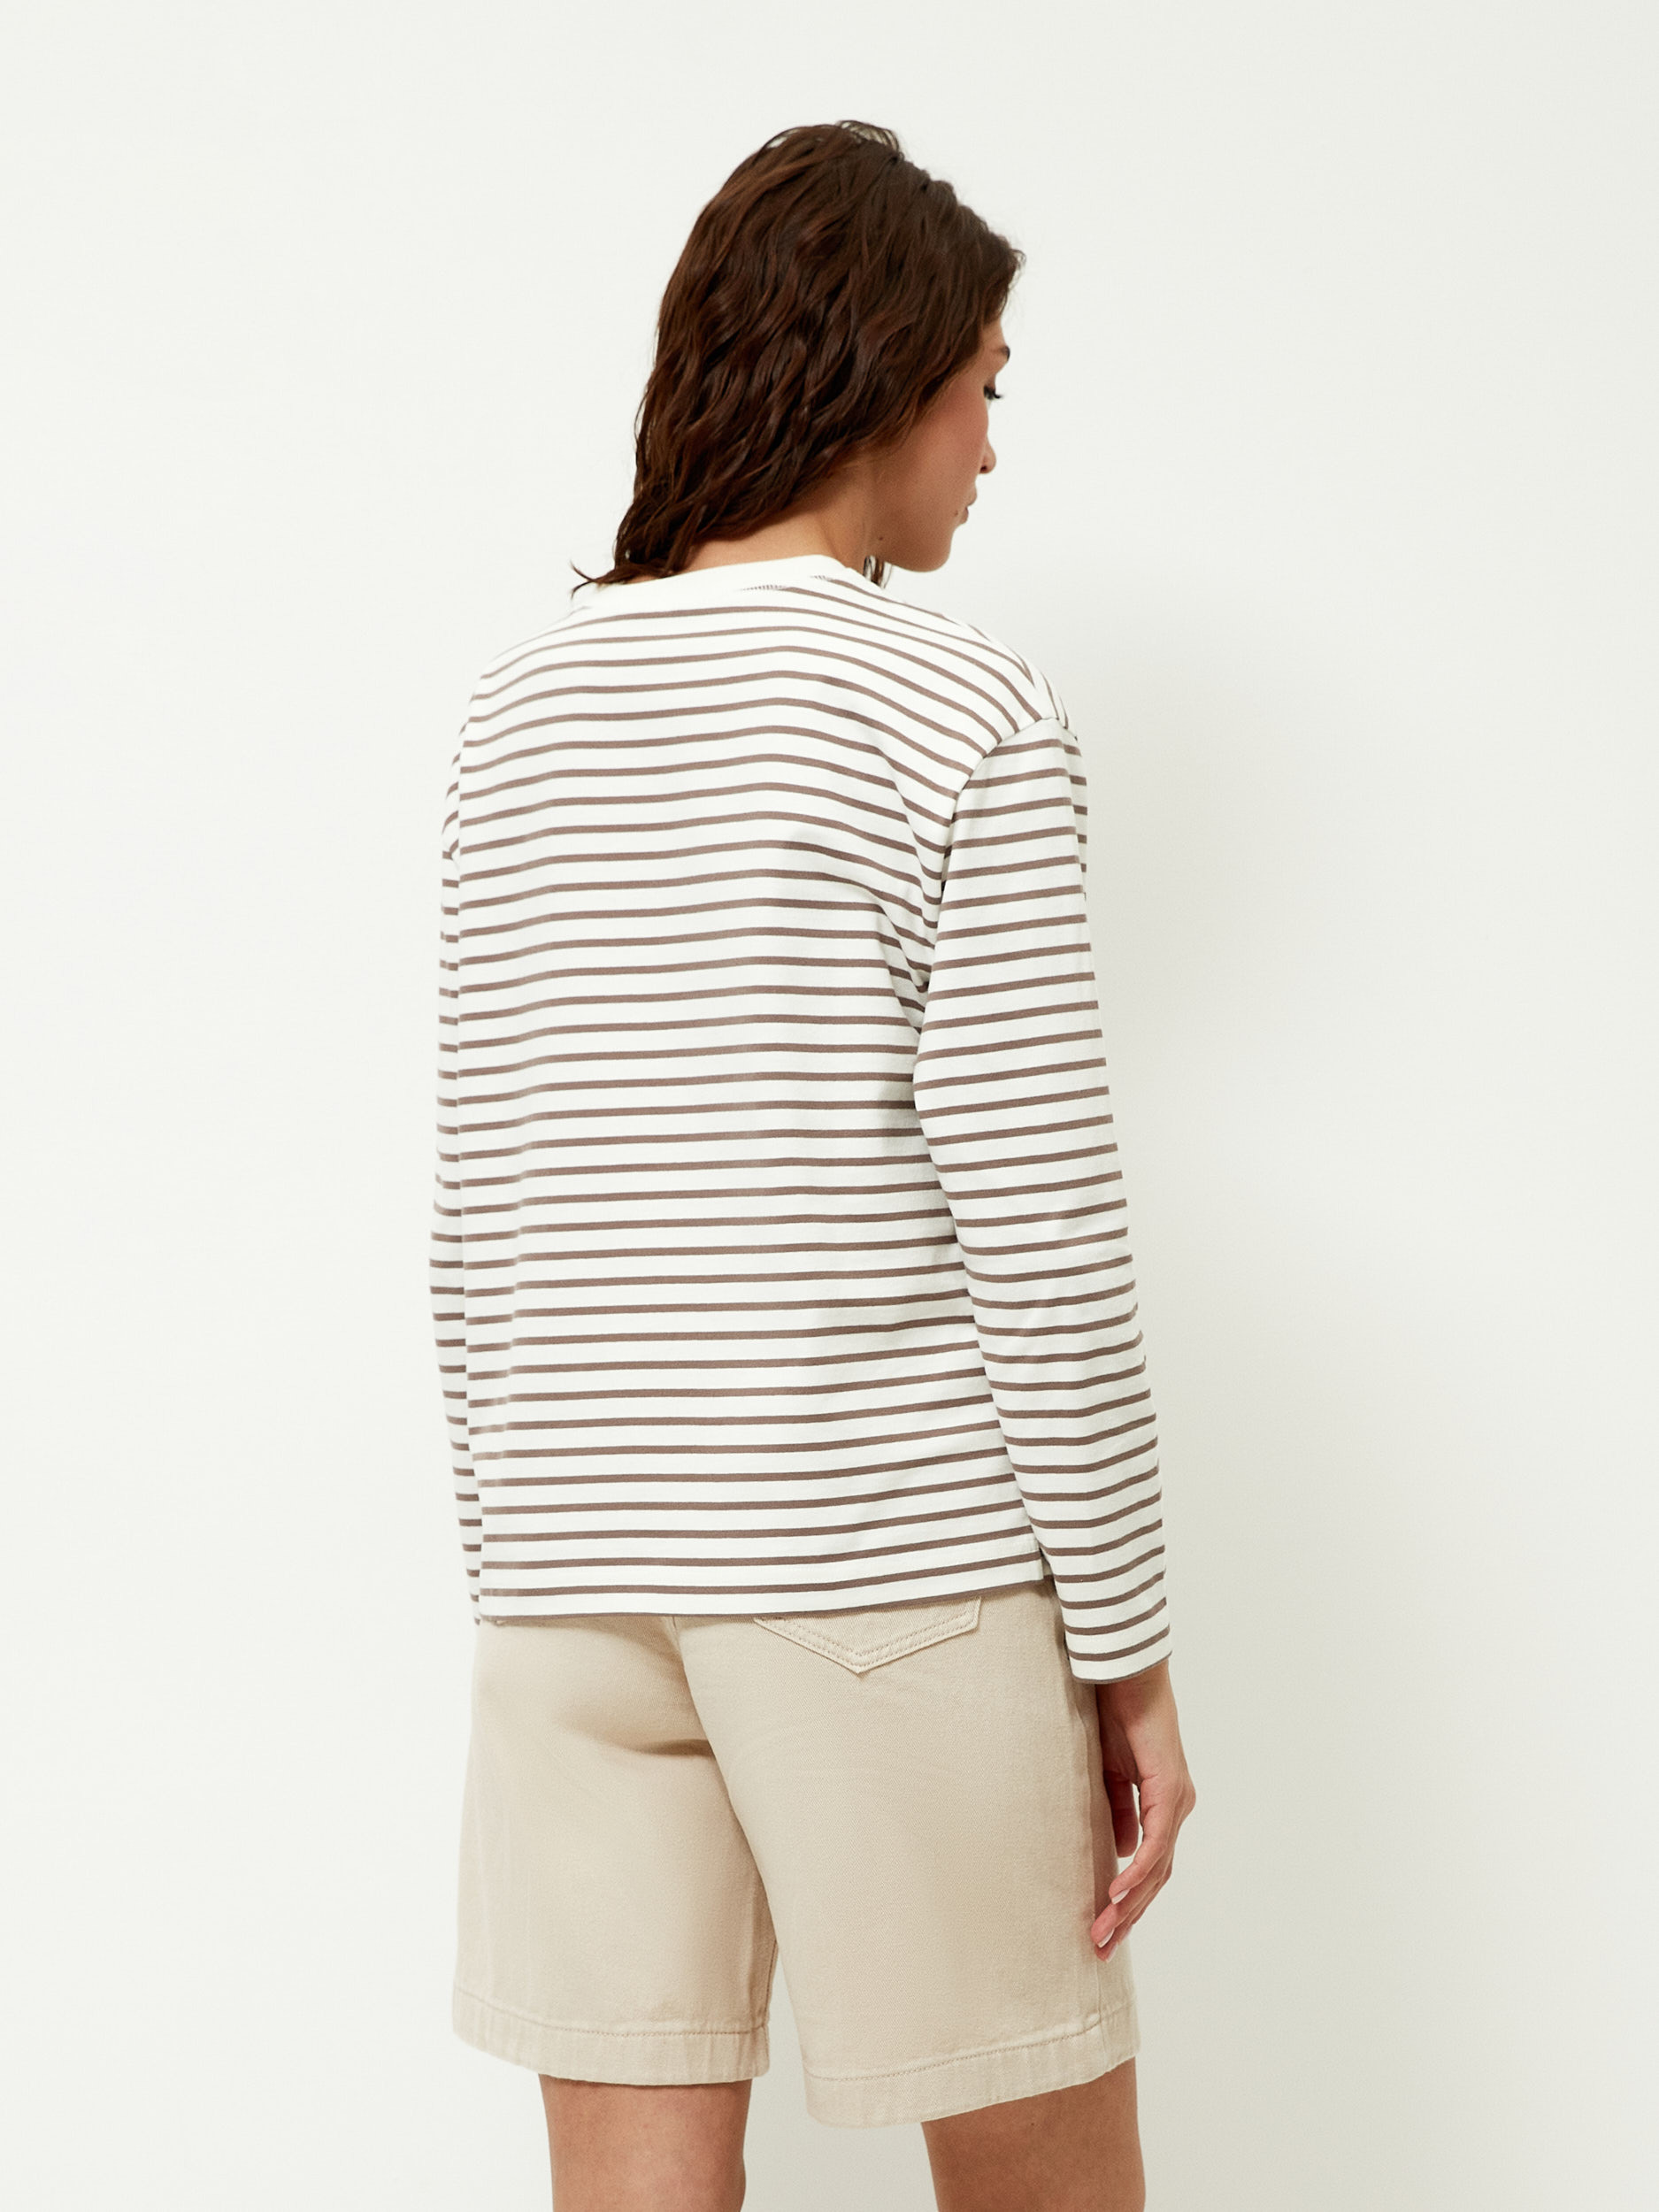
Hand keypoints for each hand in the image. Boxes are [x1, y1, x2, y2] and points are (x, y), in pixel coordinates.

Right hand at [1088, 1656, 1195, 1958]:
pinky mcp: (1169, 1788)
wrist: (1126, 1673)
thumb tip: (1123, 1851)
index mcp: (1163, 1804)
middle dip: (1128, 1917)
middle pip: (1156, 1877)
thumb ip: (1117, 1810)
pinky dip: (1138, 1871)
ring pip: (1158, 1868)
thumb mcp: (1108, 1772)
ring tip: (1103, 1931)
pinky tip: (1117, 1894)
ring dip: (1130, 1904)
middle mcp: (1177, 1807)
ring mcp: (1177, 1800)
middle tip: (1100, 1947)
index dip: (1129, 1901)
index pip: (1150, 1867)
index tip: (1103, 1930)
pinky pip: (1156, 1841)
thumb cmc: (1115, 1714)